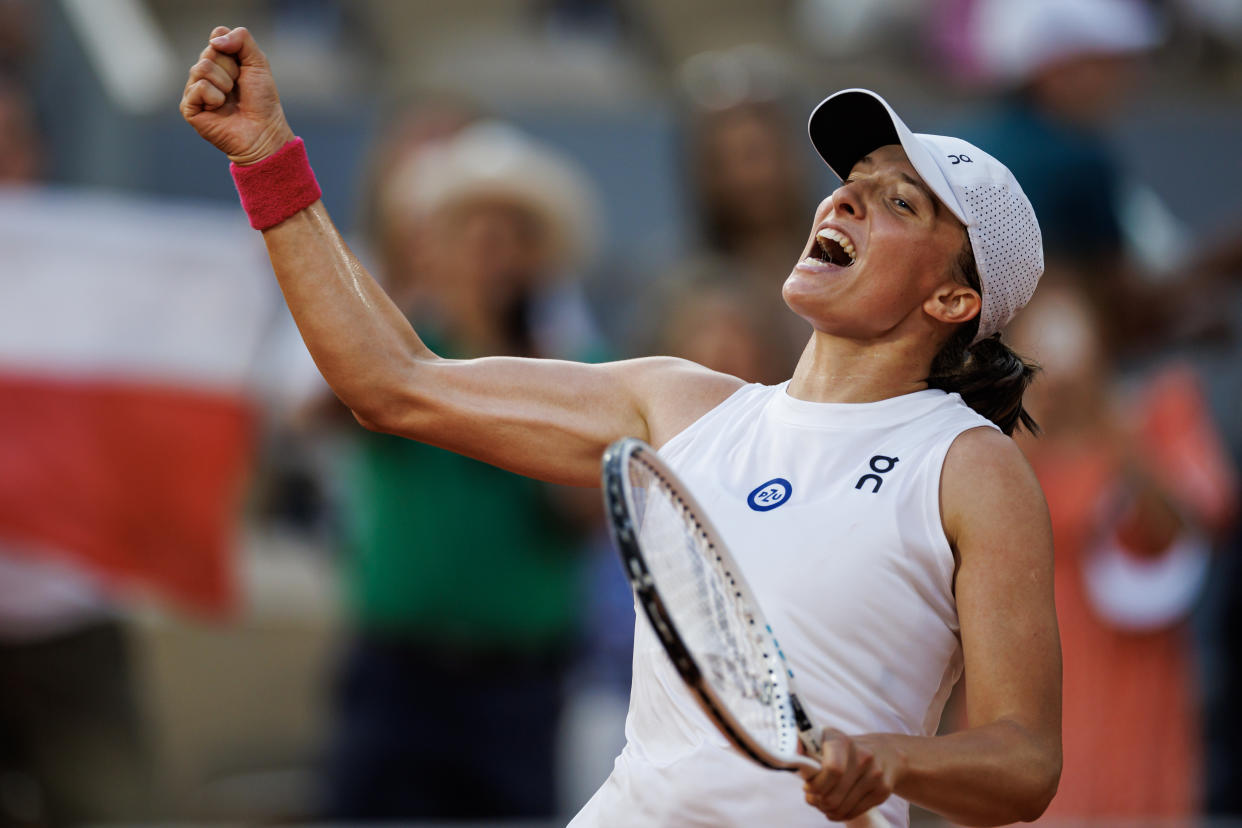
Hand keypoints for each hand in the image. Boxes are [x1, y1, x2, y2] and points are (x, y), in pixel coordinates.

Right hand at [180, 26, 294, 164]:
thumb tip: (214, 40)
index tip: (244, 68)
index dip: (234, 49)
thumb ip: (242, 39)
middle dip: (231, 69)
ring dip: (224, 83)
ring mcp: (194, 89)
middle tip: (238, 87)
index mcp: (219, 60)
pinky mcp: (188, 107)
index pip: (217, 36)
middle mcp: (204, 72)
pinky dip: (215, 97)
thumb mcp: (258, 62)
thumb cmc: (262, 100)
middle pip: (210, 51)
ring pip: (202, 68)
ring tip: (230, 99)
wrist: (264, 131)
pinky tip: (220, 108)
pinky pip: (199, 87)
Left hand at [800, 729, 903, 821]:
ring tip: (821, 803)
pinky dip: (839, 815)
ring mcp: (875, 774)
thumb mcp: (824, 739)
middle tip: (812, 798)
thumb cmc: (843, 749)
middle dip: (817, 801)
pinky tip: (834, 808)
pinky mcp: (883, 791)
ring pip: (842, 807)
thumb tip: (790, 752)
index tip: (807, 787)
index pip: (832, 770)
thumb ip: (804, 746)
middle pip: (834, 795)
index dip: (816, 785)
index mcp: (842, 741)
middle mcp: (862, 756)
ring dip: (826, 810)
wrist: (884, 752)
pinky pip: (854, 812)